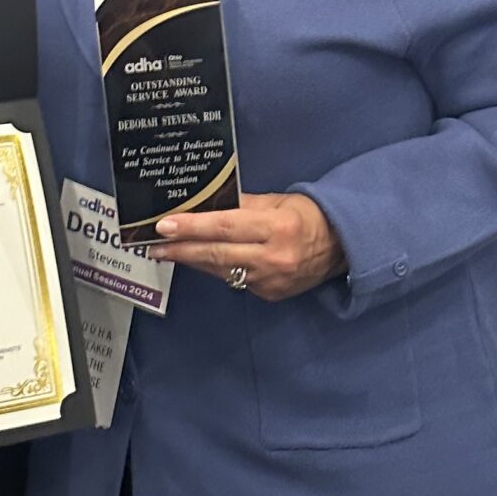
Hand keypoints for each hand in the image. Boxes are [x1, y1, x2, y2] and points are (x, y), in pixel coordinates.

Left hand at [150, 193, 343, 302]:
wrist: (342, 247)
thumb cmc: (308, 215)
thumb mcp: (278, 201)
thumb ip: (243, 205)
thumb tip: (205, 205)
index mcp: (278, 227)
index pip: (226, 226)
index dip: (192, 227)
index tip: (164, 226)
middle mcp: (274, 257)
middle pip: (218, 254)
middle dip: (182, 250)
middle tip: (154, 246)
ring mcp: (271, 280)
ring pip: (222, 270)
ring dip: (193, 261)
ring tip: (168, 252)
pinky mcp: (270, 294)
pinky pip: (235, 279)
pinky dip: (217, 269)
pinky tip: (201, 261)